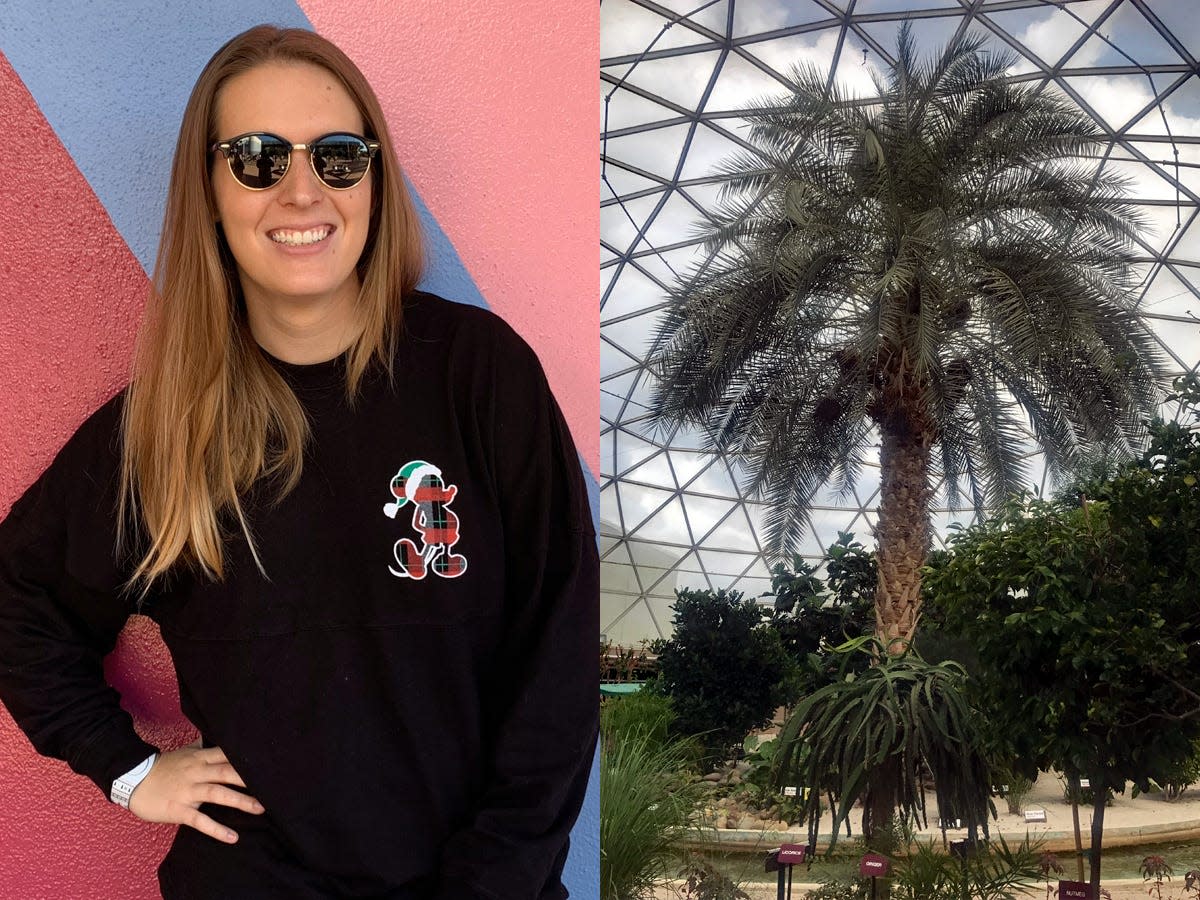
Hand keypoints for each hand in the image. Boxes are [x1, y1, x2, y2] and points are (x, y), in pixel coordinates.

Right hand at [128, 744, 264, 842]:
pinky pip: (200, 820)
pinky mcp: (179, 809)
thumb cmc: (162, 767)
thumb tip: (215, 736)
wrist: (133, 781)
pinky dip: (216, 829)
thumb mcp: (185, 753)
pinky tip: (232, 837)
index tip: (268, 761)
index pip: (228, 754)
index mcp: (200, 758)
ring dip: (241, 801)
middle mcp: (197, 772)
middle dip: (250, 779)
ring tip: (261, 809)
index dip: (247, 758)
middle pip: (227, 772)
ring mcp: (188, 791)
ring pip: (218, 794)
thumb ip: (203, 746)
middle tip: (273, 786)